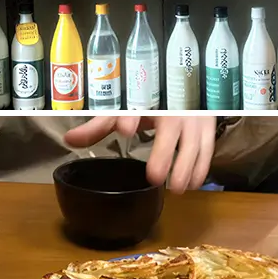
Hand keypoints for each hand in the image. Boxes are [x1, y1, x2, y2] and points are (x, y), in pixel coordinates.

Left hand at [64, 116, 216, 193]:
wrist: (186, 90)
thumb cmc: (152, 104)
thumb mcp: (126, 110)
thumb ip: (99, 127)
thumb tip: (70, 140)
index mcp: (148, 102)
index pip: (137, 108)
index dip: (131, 116)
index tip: (125, 127)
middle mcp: (173, 109)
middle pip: (172, 129)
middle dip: (165, 153)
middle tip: (155, 177)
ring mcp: (194, 119)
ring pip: (194, 143)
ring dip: (186, 167)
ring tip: (176, 188)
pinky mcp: (208, 129)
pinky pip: (207, 150)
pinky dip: (200, 168)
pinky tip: (191, 183)